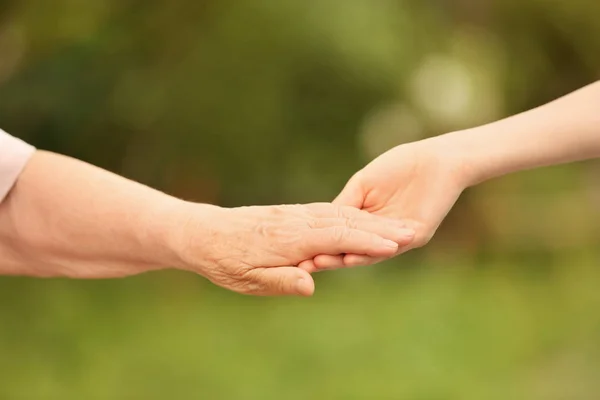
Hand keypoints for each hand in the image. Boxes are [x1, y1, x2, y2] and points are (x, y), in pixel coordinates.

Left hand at [173, 202, 414, 295]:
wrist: (201, 232)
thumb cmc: (223, 261)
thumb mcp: (247, 279)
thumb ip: (281, 280)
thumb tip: (312, 284)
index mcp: (289, 239)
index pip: (337, 237)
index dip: (368, 241)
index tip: (397, 243)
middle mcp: (296, 221)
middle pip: (346, 221)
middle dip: (380, 226)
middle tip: (413, 229)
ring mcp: (295, 214)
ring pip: (339, 213)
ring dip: (370, 219)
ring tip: (396, 224)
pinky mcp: (291, 213)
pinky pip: (327, 211)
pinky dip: (349, 215)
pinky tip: (361, 218)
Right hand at [299, 135, 470, 271]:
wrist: (436, 159)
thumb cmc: (399, 166)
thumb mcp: (362, 185)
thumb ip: (344, 204)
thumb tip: (321, 220)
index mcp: (366, 221)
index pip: (337, 237)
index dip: (316, 242)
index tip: (292, 248)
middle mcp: (379, 235)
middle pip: (348, 249)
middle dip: (324, 256)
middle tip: (298, 264)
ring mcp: (397, 239)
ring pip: (366, 253)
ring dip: (341, 259)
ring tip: (318, 263)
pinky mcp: (415, 236)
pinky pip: (389, 248)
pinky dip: (368, 253)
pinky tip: (349, 256)